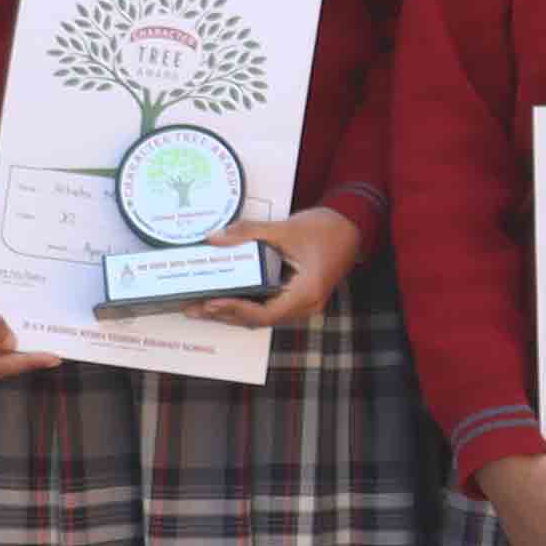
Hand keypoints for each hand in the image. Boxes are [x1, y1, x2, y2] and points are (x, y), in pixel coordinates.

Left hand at [195, 207, 365, 330]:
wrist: (352, 225)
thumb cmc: (326, 228)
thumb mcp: (285, 229)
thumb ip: (249, 232)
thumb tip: (215, 238)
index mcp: (306, 294)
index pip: (265, 313)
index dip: (236, 310)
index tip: (212, 302)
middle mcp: (306, 306)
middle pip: (259, 320)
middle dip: (225, 315)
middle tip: (193, 308)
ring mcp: (304, 303)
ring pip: (263, 316)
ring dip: (234, 312)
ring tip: (202, 306)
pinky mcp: (300, 296)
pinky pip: (270, 307)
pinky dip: (248, 304)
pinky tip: (227, 297)